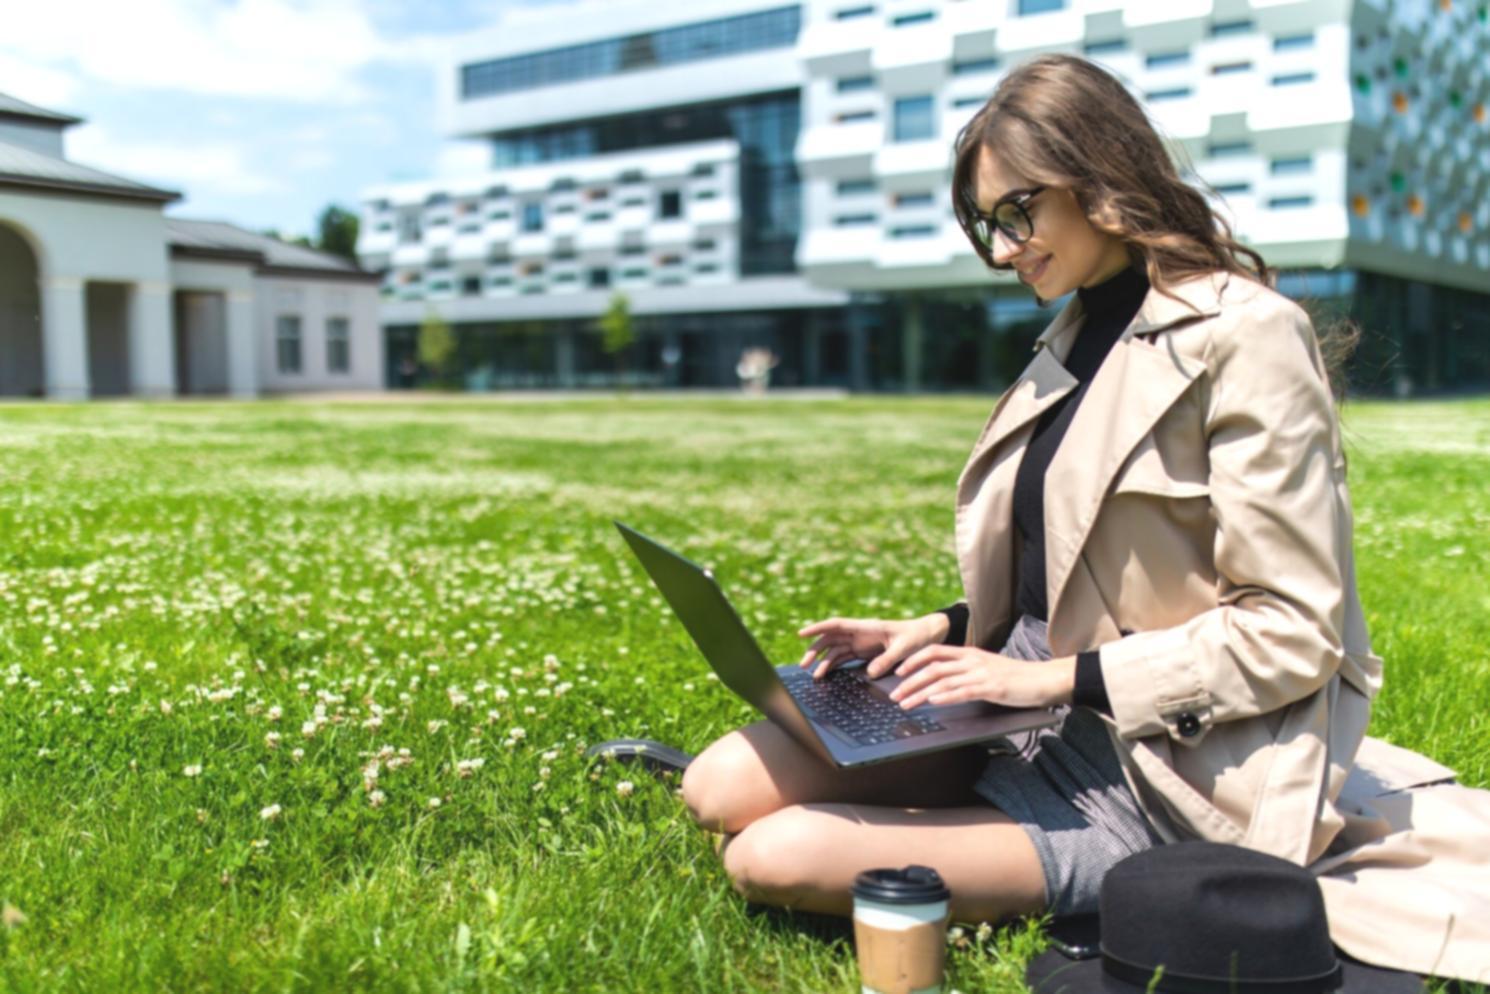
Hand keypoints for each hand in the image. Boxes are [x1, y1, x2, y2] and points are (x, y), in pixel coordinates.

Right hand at [796, 614, 949, 680]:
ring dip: (822, 661)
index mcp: (866, 627)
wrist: (926, 635)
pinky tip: (825, 675)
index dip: (817, 628)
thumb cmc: (916, 636)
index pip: (836, 625)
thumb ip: (887, 659)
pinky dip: (833, 666)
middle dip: (815, 650)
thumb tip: (870, 673)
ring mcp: (860, 643)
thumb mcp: (904, 648)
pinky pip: (844, 658)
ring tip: (812, 675)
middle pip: (830, 639)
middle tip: (803, 665)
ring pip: (834, 650)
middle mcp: (859, 633)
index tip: (801, 634)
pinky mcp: (864, 652)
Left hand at [888, 645, 1076, 710]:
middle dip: (910, 681)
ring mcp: (981, 673)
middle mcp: (972, 660)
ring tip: (905, 704)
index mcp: (970, 653)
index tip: (898, 672)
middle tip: (894, 695)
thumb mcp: (987, 668)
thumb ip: (966, 671)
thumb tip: (943, 682)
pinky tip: (932, 702)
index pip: (934, 651)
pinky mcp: (992, 688)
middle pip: (932, 667)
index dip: (913, 660)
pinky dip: (945, 696)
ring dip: (920, 693)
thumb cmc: (1015, 677)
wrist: (1043, 679)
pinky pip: (963, 691)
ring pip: (942, 680)